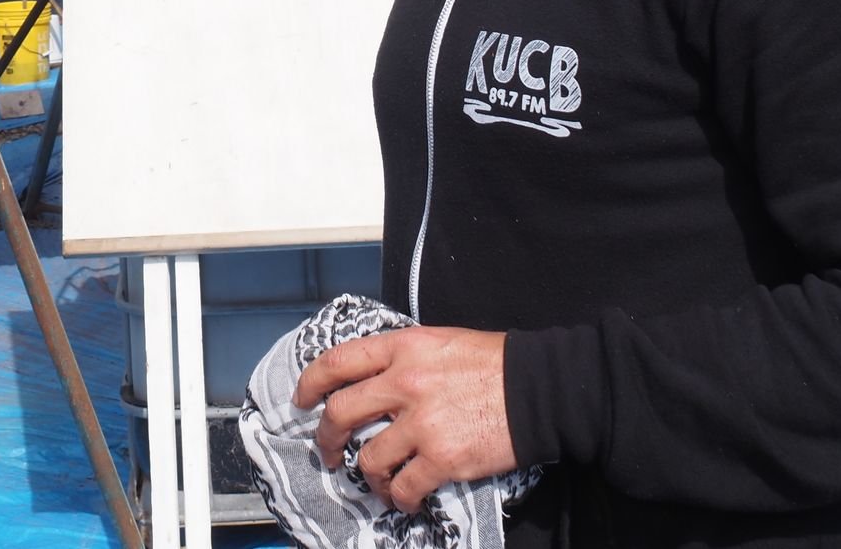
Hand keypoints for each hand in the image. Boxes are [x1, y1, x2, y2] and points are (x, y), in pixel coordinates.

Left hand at [292, 326, 515, 513]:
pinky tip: (406, 498)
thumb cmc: (494, 363)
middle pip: (341, 413)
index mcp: (403, 348)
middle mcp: (405, 382)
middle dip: (327, 438)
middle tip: (328, 451)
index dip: (311, 382)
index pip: (338, 360)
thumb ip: (405, 358)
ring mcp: (421, 422)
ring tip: (379, 482)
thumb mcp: (441, 342)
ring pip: (369, 459)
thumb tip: (377, 379)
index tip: (302, 399)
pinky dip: (400, 498)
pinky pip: (404, 487)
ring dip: (368, 477)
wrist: (538, 389)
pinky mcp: (442, 457)